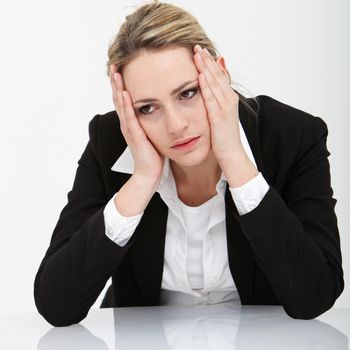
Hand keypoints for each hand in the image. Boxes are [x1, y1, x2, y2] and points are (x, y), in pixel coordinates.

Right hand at [109, 64, 164, 179]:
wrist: (149, 172)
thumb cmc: (152, 154)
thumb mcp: (152, 132)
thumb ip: (151, 120)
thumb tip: (158, 109)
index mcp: (132, 122)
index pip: (124, 99)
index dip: (121, 83)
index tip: (121, 67)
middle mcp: (127, 123)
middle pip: (118, 98)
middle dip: (116, 80)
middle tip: (114, 63)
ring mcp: (129, 129)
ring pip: (121, 105)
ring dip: (117, 87)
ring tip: (115, 72)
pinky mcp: (135, 135)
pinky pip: (129, 118)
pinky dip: (126, 105)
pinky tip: (125, 93)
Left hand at [192, 45, 243, 163]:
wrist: (231, 153)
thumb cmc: (224, 136)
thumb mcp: (220, 114)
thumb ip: (216, 100)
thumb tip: (208, 87)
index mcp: (229, 98)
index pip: (220, 75)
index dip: (211, 62)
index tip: (201, 51)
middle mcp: (229, 100)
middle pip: (217, 75)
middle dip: (207, 60)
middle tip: (197, 46)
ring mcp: (225, 108)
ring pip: (214, 83)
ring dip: (206, 68)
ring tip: (197, 54)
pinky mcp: (219, 117)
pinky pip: (211, 99)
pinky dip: (206, 86)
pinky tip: (200, 76)